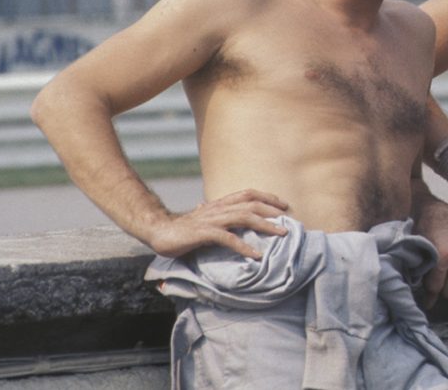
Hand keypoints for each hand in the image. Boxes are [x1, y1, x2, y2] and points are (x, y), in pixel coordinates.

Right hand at [145, 188, 289, 259]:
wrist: (158, 231)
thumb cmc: (184, 228)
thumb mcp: (206, 219)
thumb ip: (220, 218)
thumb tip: (233, 222)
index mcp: (220, 204)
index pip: (247, 194)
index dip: (267, 196)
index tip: (283, 204)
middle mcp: (219, 208)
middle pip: (251, 203)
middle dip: (273, 209)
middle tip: (289, 219)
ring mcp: (212, 220)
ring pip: (244, 217)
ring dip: (265, 225)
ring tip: (281, 234)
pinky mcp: (204, 233)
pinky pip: (227, 238)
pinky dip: (243, 246)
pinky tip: (255, 255)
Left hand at [413, 199, 447, 307]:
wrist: (440, 212)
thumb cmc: (426, 229)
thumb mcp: (418, 249)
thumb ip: (421, 271)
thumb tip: (421, 292)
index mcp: (444, 256)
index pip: (436, 288)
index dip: (429, 295)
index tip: (427, 301)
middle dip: (441, 290)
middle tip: (435, 284)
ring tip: (445, 278)